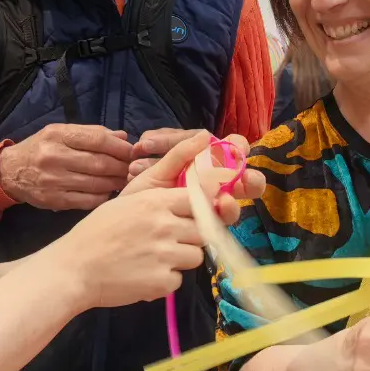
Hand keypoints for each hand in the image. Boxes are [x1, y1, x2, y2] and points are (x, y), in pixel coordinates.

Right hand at [0, 124, 133, 210]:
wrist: (9, 171)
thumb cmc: (40, 148)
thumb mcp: (60, 132)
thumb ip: (92, 133)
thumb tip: (123, 137)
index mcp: (58, 135)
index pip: (97, 139)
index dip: (120, 147)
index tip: (133, 152)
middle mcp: (54, 157)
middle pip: (99, 163)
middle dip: (121, 166)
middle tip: (131, 169)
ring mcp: (53, 180)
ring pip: (96, 183)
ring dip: (115, 183)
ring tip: (123, 180)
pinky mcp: (53, 200)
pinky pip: (86, 201)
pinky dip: (102, 197)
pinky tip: (107, 192)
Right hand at [46, 188, 203, 309]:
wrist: (73, 269)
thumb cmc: (94, 234)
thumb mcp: (123, 203)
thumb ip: (156, 199)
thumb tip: (186, 196)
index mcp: (154, 201)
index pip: (197, 200)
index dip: (195, 210)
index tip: (188, 218)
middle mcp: (164, 225)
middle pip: (202, 230)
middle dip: (190, 237)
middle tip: (167, 243)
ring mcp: (165, 255)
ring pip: (196, 256)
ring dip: (180, 260)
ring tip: (155, 260)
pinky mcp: (162, 282)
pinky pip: (178, 280)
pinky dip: (165, 281)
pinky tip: (144, 276)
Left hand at [120, 131, 265, 225]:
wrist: (119, 226)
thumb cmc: (139, 195)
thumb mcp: (156, 172)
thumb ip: (178, 154)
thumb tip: (206, 136)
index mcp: (204, 168)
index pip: (231, 153)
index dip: (239, 149)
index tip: (237, 148)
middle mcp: (213, 190)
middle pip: (243, 183)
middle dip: (250, 181)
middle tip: (247, 180)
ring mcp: (209, 213)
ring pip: (231, 208)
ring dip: (231, 205)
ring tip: (223, 202)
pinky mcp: (202, 234)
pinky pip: (215, 229)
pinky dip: (214, 222)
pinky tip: (208, 218)